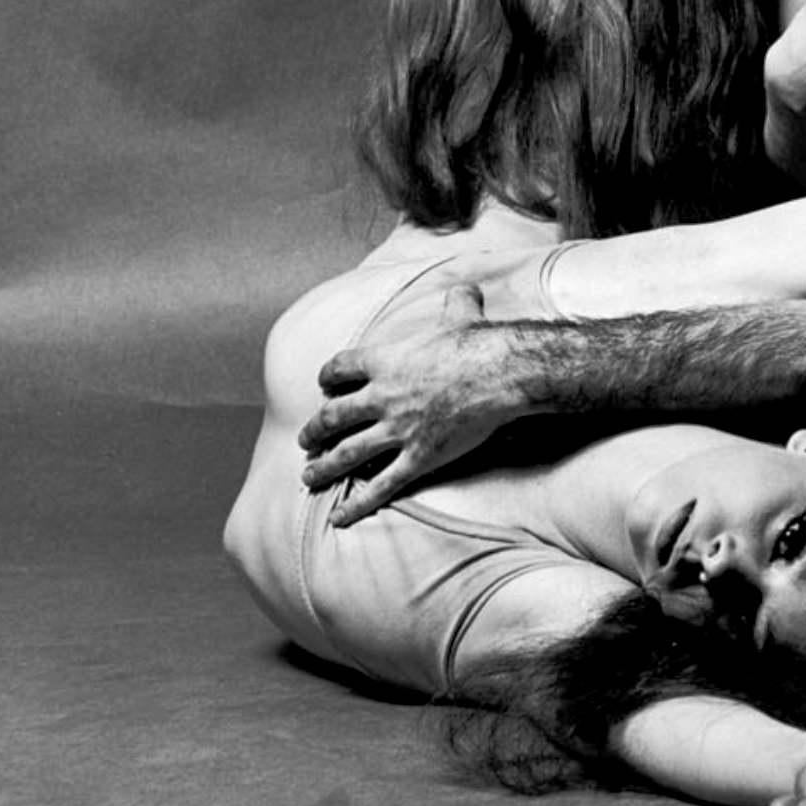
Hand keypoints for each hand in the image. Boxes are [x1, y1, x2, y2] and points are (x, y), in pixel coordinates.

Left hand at [295, 275, 530, 522]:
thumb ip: (458, 301)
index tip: (323, 387)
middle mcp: (382, 396)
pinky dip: (357, 504)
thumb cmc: (481, 341)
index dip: (328, 378)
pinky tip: (339, 518)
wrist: (501, 372)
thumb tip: (468, 288)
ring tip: (308, 476)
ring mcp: (398, 429)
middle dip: (313, 430)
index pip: (340, 368)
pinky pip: (381, 486)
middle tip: (304, 440)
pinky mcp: (419, 457)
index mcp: (387, 360)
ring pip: (348, 453)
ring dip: (323, 467)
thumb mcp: (463, 313)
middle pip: (333, 416)